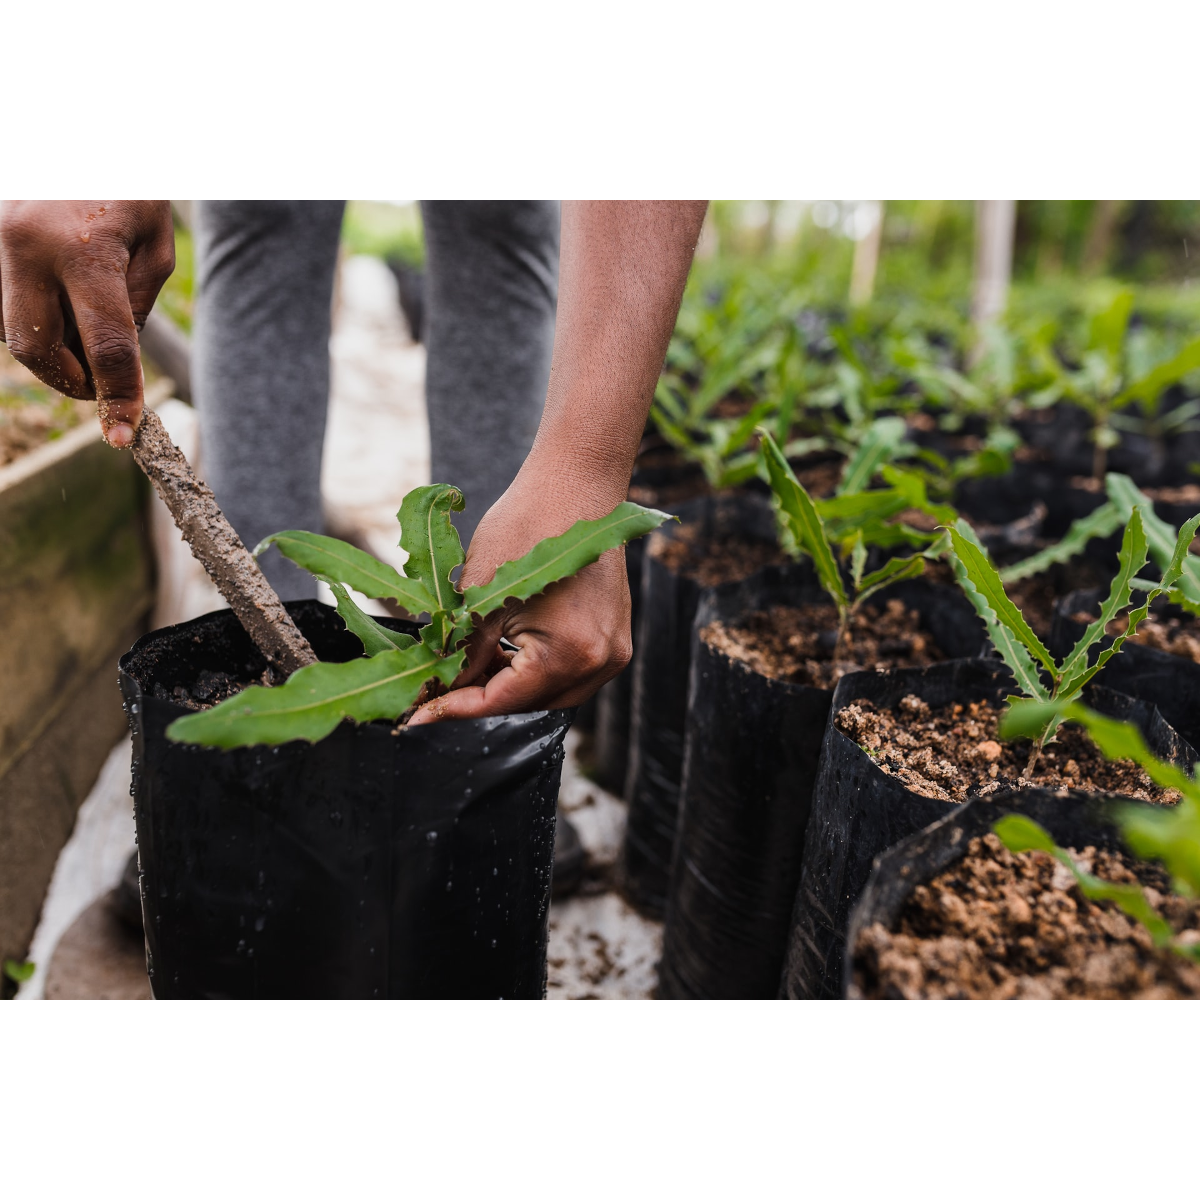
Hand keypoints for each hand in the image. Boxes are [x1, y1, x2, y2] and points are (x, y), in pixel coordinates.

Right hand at [0, 200, 174, 446]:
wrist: (83, 144)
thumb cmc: (127, 190)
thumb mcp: (154, 245)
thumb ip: (133, 308)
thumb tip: (110, 365)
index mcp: (81, 249)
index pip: (105, 345)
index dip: (117, 395)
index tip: (124, 434)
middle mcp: (22, 245)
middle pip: (35, 349)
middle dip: (70, 377)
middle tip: (102, 382)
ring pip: (12, 330)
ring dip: (51, 344)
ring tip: (83, 315)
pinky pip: (1, 307)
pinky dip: (33, 318)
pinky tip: (60, 295)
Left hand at [407, 473, 632, 724]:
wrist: (576, 483)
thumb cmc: (527, 524)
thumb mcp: (481, 594)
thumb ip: (462, 651)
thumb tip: (436, 688)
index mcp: (569, 652)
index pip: (502, 701)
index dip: (454, 708)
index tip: (417, 715)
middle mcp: (599, 661)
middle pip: (530, 706)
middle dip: (482, 699)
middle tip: (437, 690)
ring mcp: (613, 653)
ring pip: (550, 695)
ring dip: (509, 688)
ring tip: (468, 670)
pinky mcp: (614, 640)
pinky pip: (569, 674)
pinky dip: (534, 672)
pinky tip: (503, 655)